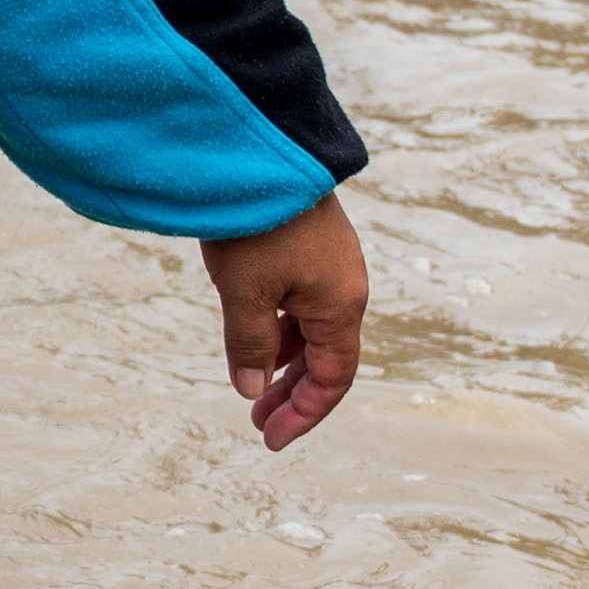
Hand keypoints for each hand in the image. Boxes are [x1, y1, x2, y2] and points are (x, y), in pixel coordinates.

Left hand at [200, 199, 369, 452]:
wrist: (263, 149)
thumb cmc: (257, 223)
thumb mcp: (244, 292)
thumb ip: (249, 345)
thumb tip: (251, 390)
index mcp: (340, 305)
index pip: (332, 378)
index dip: (303, 413)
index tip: (269, 439)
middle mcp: (344, 288)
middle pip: (325, 358)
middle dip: (292, 394)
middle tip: (257, 422)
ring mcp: (330, 266)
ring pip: (311, 330)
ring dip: (284, 362)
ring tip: (251, 385)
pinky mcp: (311, 247)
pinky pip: (301, 303)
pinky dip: (280, 329)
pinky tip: (253, 336)